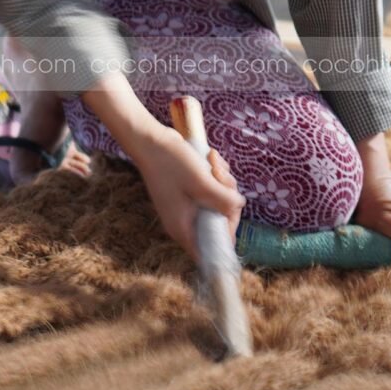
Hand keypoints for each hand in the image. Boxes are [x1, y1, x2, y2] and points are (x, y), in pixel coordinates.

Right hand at [134, 131, 243, 259]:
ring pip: (219, 201)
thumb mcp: (202, 183)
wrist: (151, 140)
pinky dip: (216, 175)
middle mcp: (185, 221)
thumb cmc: (171, 164)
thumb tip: (239, 206)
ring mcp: (187, 206)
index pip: (212, 249)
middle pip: (220, 221)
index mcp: (183, 228)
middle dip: (228, 197)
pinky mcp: (189, 192)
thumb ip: (224, 201)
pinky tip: (210, 158)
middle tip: (221, 176)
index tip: (232, 209)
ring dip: (223, 181)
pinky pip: (212, 189)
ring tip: (213, 162)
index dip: (227, 234)